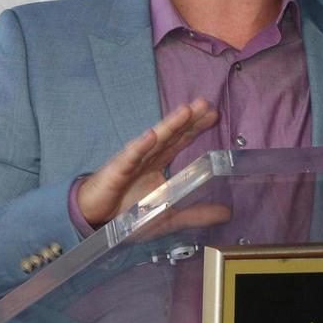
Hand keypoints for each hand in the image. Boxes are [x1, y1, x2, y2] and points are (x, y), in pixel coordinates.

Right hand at [76, 98, 220, 227]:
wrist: (94, 218)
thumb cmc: (128, 214)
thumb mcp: (169, 217)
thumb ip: (197, 214)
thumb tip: (228, 212)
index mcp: (158, 166)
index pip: (180, 142)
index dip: (196, 129)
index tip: (214, 115)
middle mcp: (147, 159)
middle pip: (171, 136)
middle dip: (188, 120)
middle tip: (206, 103)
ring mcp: (132, 162)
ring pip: (153, 141)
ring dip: (169, 126)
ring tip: (185, 111)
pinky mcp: (117, 171)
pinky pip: (130, 157)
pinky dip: (140, 146)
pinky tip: (151, 135)